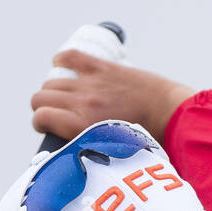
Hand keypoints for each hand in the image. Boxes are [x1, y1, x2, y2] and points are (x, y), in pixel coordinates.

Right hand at [30, 49, 196, 144]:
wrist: (171, 115)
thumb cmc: (147, 142)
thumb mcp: (110, 153)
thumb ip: (87, 147)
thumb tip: (71, 149)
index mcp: (82, 127)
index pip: (40, 117)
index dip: (41, 123)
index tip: (49, 127)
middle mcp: (81, 103)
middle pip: (40, 98)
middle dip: (44, 107)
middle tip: (56, 115)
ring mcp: (91, 84)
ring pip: (52, 81)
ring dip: (54, 91)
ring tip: (65, 99)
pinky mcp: (103, 68)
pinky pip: (70, 57)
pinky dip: (62, 60)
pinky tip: (63, 67)